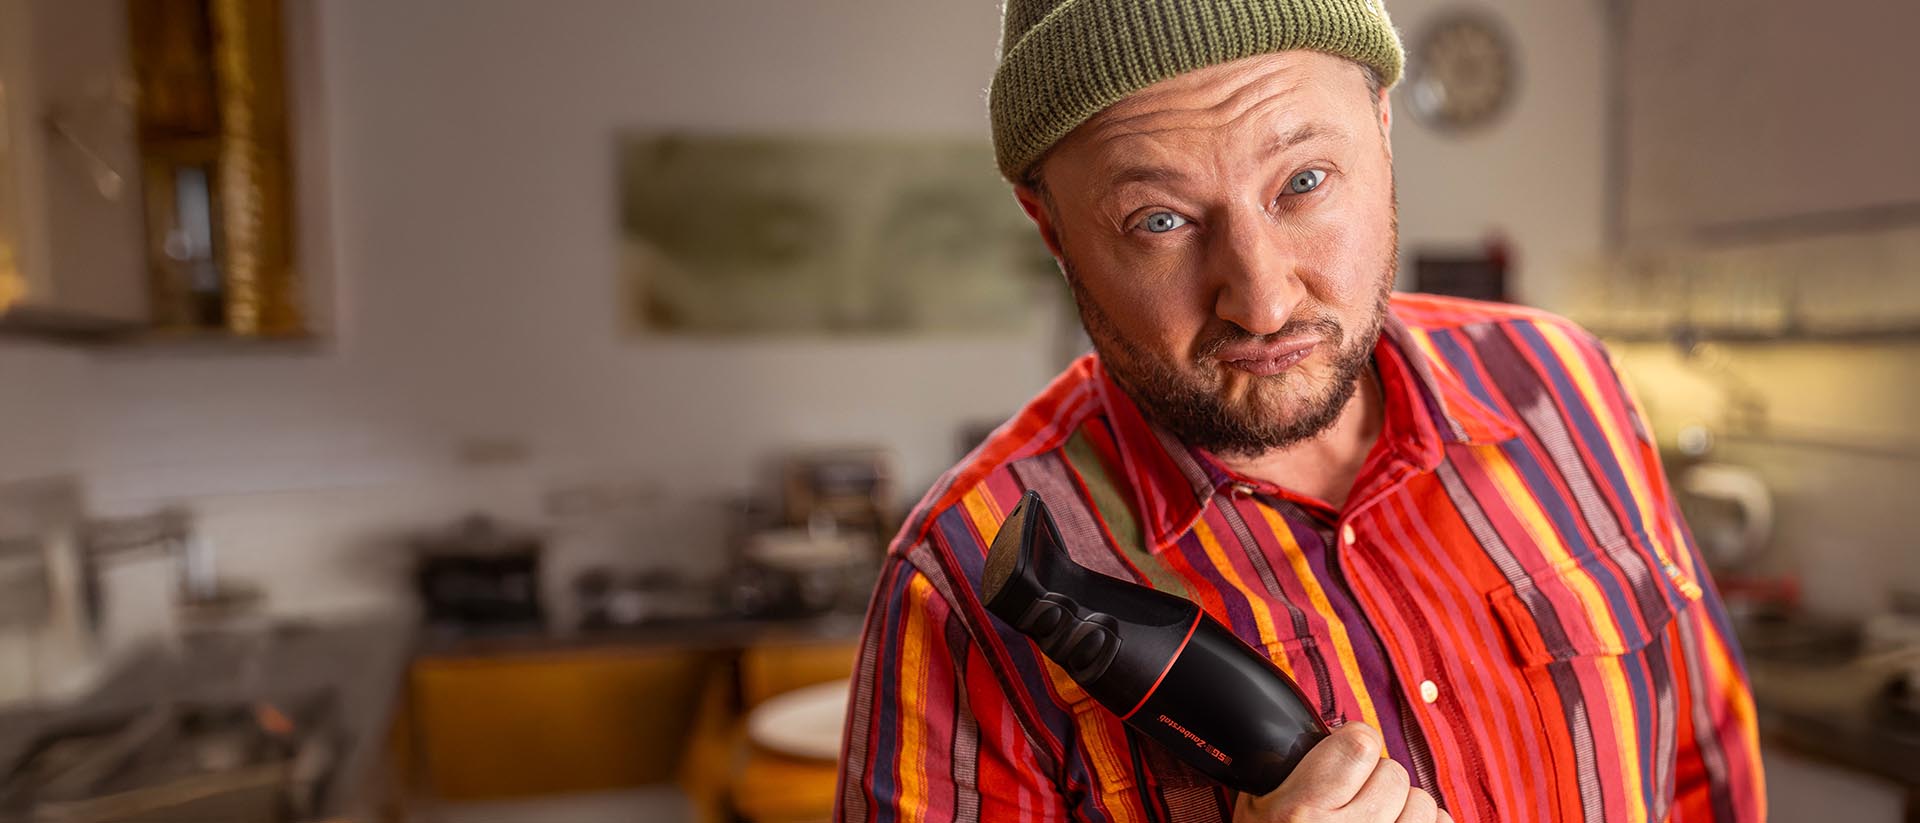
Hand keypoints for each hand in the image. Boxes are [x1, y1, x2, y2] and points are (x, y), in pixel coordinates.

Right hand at [1232, 723, 1450, 822]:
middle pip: (1394, 773)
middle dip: (1376, 783)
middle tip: (1353, 802)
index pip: (1361, 743)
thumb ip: (1293, 771)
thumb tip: (1339, 731)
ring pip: (1424, 802)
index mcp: (1302, 814)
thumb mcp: (1257, 809)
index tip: (1344, 758)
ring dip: (1404, 808)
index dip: (1353, 745)